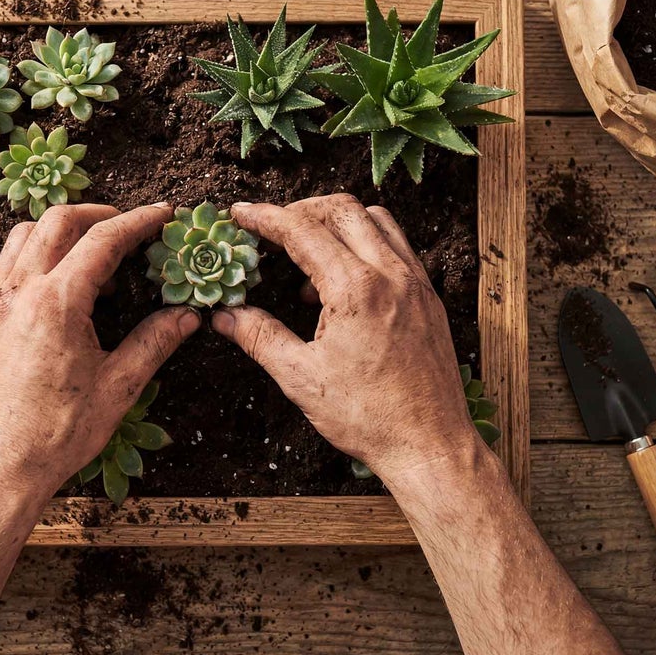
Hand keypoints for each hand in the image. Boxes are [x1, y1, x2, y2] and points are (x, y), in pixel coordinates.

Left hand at [0, 203, 200, 497]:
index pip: (102, 240)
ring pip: (25, 235)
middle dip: (98, 213)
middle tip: (130, 225)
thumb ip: (154, 342)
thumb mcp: (117, 388)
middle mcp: (19, 292)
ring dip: (61, 228)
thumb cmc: (57, 435)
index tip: (163, 213)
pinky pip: (8, 263)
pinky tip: (60, 280)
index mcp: (56, 303)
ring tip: (93, 248)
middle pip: (57, 220)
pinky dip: (37, 252)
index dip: (138, 221)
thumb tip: (187, 315)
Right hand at [211, 195, 478, 482]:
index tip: (240, 214)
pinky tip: (343, 280)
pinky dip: (365, 244)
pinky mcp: (429, 297)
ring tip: (307, 254)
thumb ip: (259, 337)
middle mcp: (391, 274)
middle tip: (271, 231)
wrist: (430, 445)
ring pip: (375, 220)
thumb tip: (225, 316)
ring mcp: (416, 283)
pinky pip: (397, 247)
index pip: (303, 230)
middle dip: (300, 210)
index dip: (266, 217)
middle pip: (341, 209)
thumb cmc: (367, 417)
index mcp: (356, 289)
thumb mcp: (301, 378)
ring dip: (337, 222)